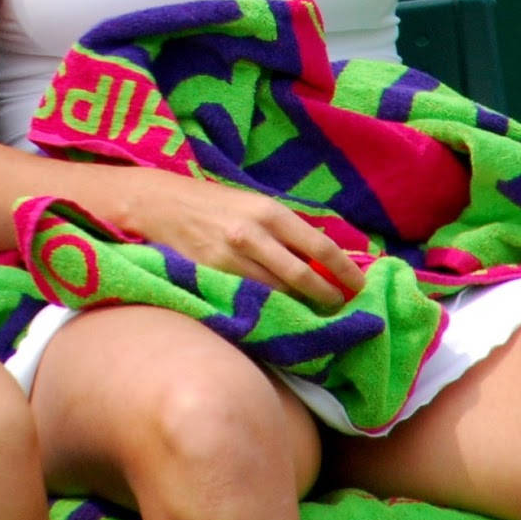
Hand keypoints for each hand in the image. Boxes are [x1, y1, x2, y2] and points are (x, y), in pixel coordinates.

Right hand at [122, 169, 363, 309]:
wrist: (159, 204)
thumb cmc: (212, 204)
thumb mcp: (252, 205)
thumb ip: (285, 230)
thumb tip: (324, 258)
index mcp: (269, 212)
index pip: (320, 248)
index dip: (345, 272)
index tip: (361, 288)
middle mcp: (253, 235)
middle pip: (303, 277)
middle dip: (327, 297)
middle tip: (341, 308)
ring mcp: (230, 259)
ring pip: (278, 293)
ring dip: (300, 307)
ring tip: (314, 315)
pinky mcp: (211, 277)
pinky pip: (248, 300)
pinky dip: (267, 309)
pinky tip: (277, 314)